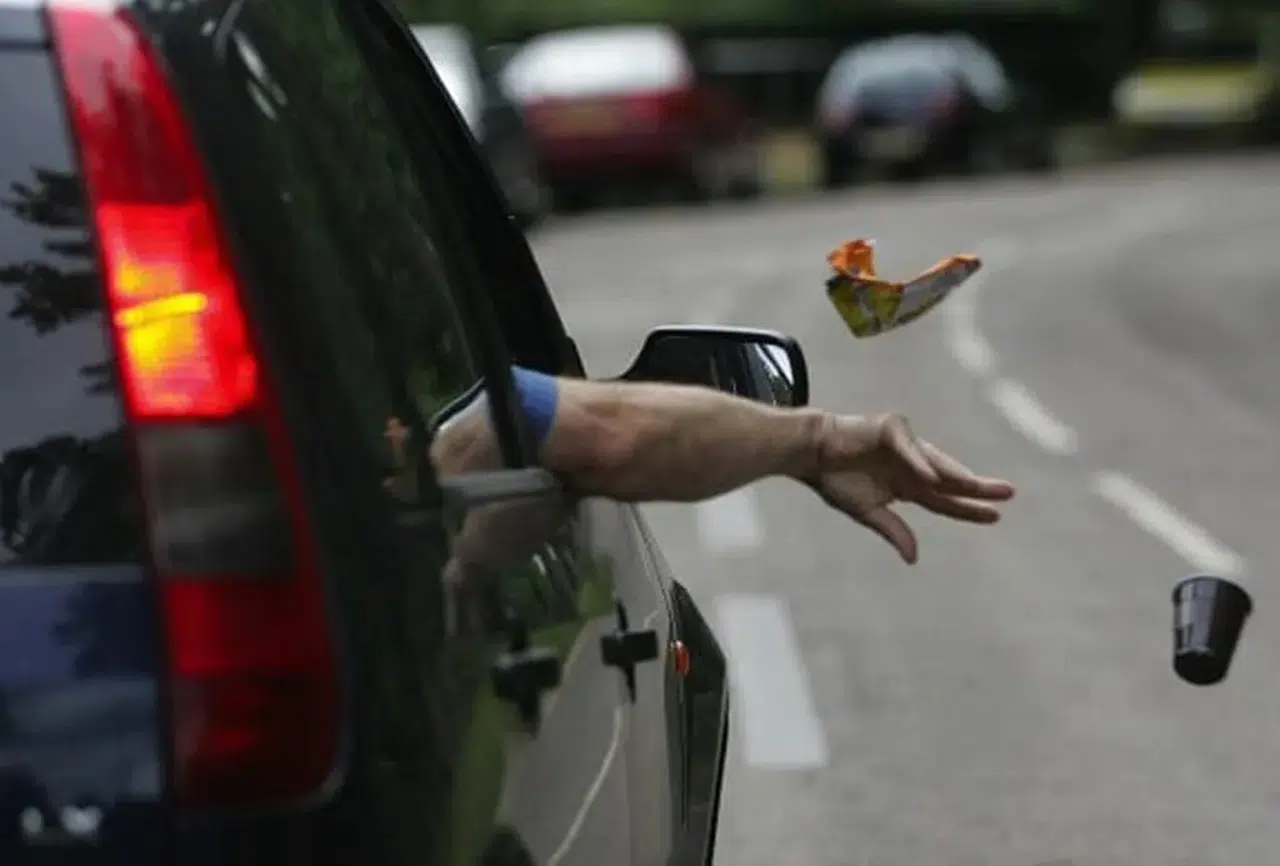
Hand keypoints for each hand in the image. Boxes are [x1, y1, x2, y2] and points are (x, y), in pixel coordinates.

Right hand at [806, 412, 1014, 563]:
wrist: (810, 453)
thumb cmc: (834, 478)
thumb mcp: (867, 512)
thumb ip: (893, 530)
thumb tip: (914, 559)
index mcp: (908, 485)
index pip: (945, 500)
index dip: (969, 508)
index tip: (995, 516)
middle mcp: (912, 465)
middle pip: (951, 479)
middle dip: (978, 486)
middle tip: (1008, 493)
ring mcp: (904, 445)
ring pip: (937, 462)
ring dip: (957, 474)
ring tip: (979, 486)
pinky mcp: (890, 429)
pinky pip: (910, 449)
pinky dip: (921, 463)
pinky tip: (934, 478)